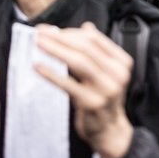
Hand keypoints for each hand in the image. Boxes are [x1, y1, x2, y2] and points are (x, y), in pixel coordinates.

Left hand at [35, 23, 133, 157]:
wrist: (110, 130)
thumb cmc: (104, 97)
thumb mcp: (107, 72)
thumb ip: (98, 50)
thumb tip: (86, 27)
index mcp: (121, 62)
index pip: (94, 39)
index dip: (71, 31)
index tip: (50, 29)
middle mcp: (118, 74)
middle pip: (86, 48)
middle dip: (60, 38)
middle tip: (39, 33)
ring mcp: (106, 89)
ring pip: (79, 62)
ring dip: (55, 50)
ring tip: (37, 44)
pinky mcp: (92, 103)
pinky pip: (68, 85)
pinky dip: (51, 74)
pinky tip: (38, 66)